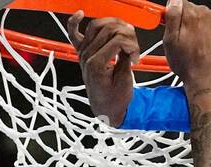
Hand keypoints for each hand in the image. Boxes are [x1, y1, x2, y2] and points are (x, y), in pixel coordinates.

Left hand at [67, 11, 138, 126]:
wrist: (105, 109)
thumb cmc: (115, 99)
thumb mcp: (125, 80)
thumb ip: (126, 57)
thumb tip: (130, 39)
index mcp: (96, 65)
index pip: (117, 40)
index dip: (132, 46)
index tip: (137, 59)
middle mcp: (86, 56)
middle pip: (108, 30)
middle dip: (126, 36)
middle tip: (134, 49)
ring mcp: (82, 52)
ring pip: (97, 25)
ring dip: (113, 25)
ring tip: (124, 36)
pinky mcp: (81, 51)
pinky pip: (74, 32)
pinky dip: (74, 21)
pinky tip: (80, 13)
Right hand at [163, 0, 210, 91]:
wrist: (206, 79)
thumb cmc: (189, 65)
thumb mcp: (170, 41)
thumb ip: (171, 16)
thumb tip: (173, 2)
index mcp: (191, 14)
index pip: (177, 2)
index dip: (172, 14)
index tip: (172, 25)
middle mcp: (205, 14)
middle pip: (189, 9)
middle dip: (184, 21)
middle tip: (182, 39)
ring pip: (198, 16)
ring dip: (194, 26)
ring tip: (192, 44)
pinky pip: (208, 22)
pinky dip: (203, 30)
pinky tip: (201, 43)